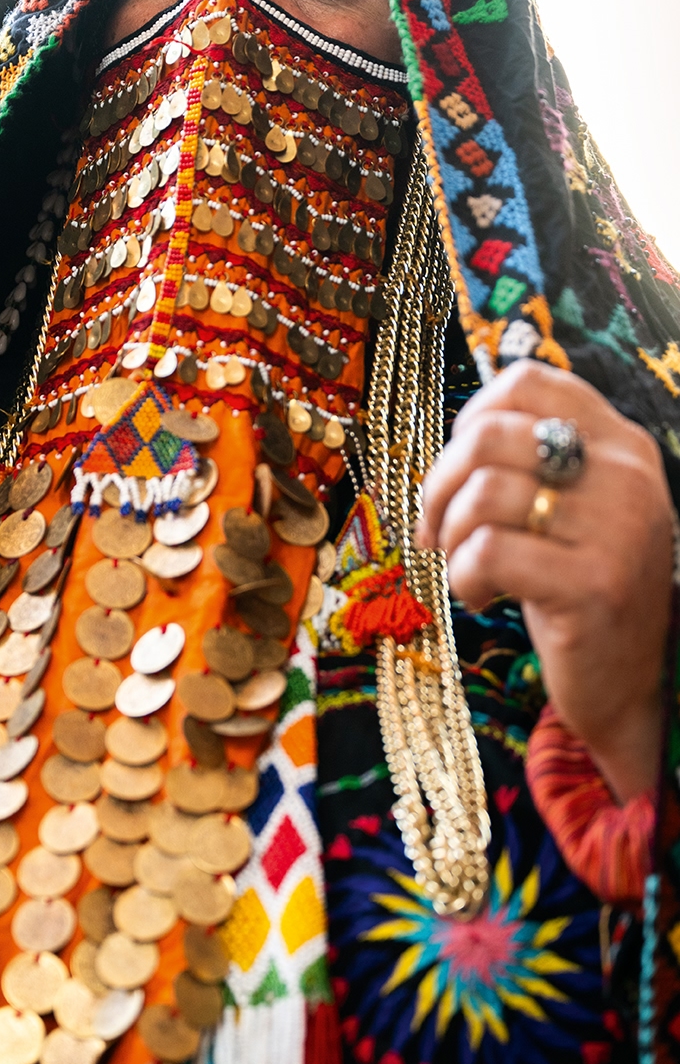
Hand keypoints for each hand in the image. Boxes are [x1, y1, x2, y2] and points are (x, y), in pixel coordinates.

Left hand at [416, 362, 673, 803]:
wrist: (627, 680)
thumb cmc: (576, 583)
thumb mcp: (568, 506)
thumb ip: (529, 459)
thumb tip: (450, 437)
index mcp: (620, 442)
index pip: (526, 382)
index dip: (471, 416)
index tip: (460, 466)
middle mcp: (627, 474)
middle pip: (490, 435)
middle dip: (441, 483)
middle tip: (437, 527)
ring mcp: (617, 527)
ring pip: (484, 493)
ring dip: (450, 535)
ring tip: (464, 564)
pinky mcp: (594, 583)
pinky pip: (489, 552)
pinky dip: (464, 576)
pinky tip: (479, 596)